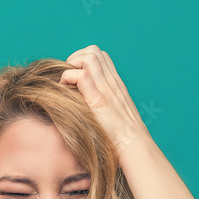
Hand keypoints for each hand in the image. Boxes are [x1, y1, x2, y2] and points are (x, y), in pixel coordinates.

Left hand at [59, 45, 151, 163]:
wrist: (134, 148)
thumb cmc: (123, 139)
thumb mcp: (117, 117)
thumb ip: (106, 108)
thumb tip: (93, 112)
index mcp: (116, 86)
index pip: (102, 57)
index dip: (84, 60)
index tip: (75, 77)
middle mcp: (112, 83)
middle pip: (95, 51)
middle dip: (76, 58)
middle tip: (68, 78)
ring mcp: (107, 90)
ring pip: (89, 57)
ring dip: (72, 65)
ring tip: (66, 83)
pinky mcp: (98, 101)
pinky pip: (81, 76)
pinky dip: (68, 78)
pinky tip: (65, 92)